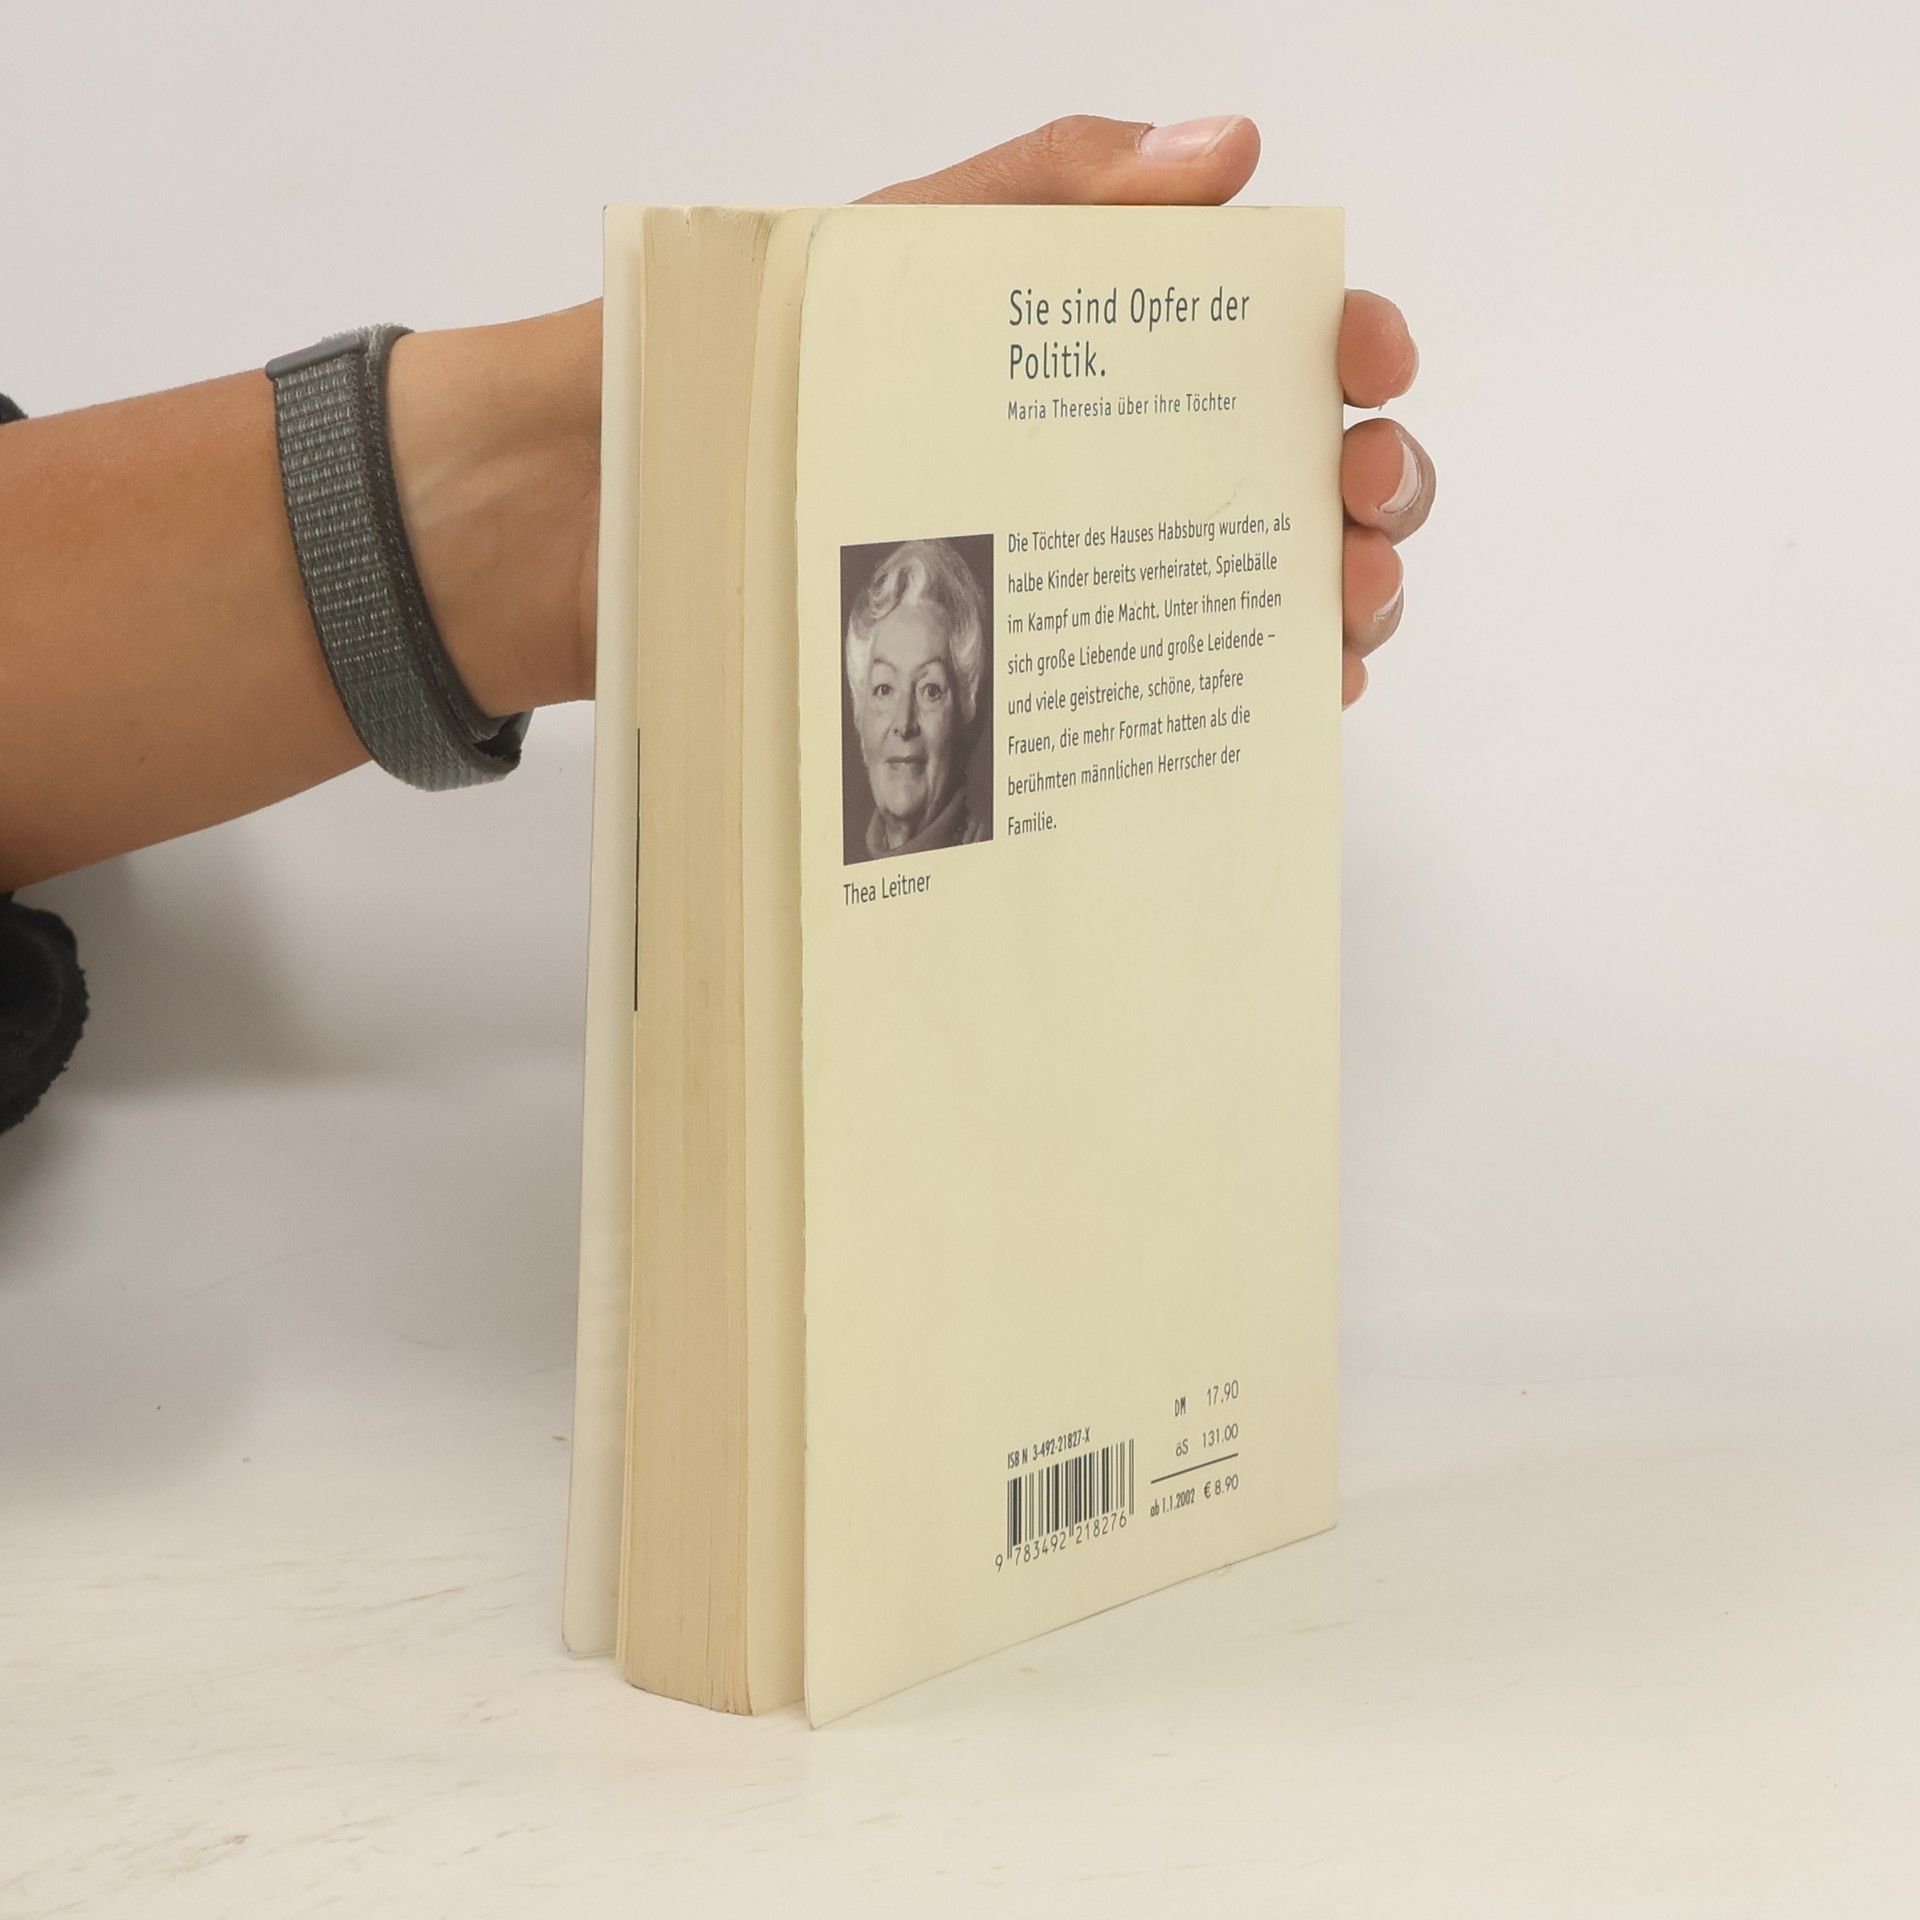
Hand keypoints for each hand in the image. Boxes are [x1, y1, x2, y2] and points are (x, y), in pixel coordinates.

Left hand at [862, 114, 1430, 706]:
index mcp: (1137, 357)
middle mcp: (1161, 465)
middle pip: (1327, 468)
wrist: (696, 500)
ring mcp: (1143, 570)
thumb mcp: (917, 246)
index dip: (1359, 338)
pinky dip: (1294, 684)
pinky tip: (1307, 685)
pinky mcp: (1106, 669)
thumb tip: (1227, 149)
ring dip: (1362, 585)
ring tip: (1349, 597)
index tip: (1368, 358)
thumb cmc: (805, 366)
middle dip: (1385, 474)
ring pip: (1306, 581)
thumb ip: (1062, 183)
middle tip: (1362, 488)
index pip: (1290, 339)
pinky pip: (1231, 684)